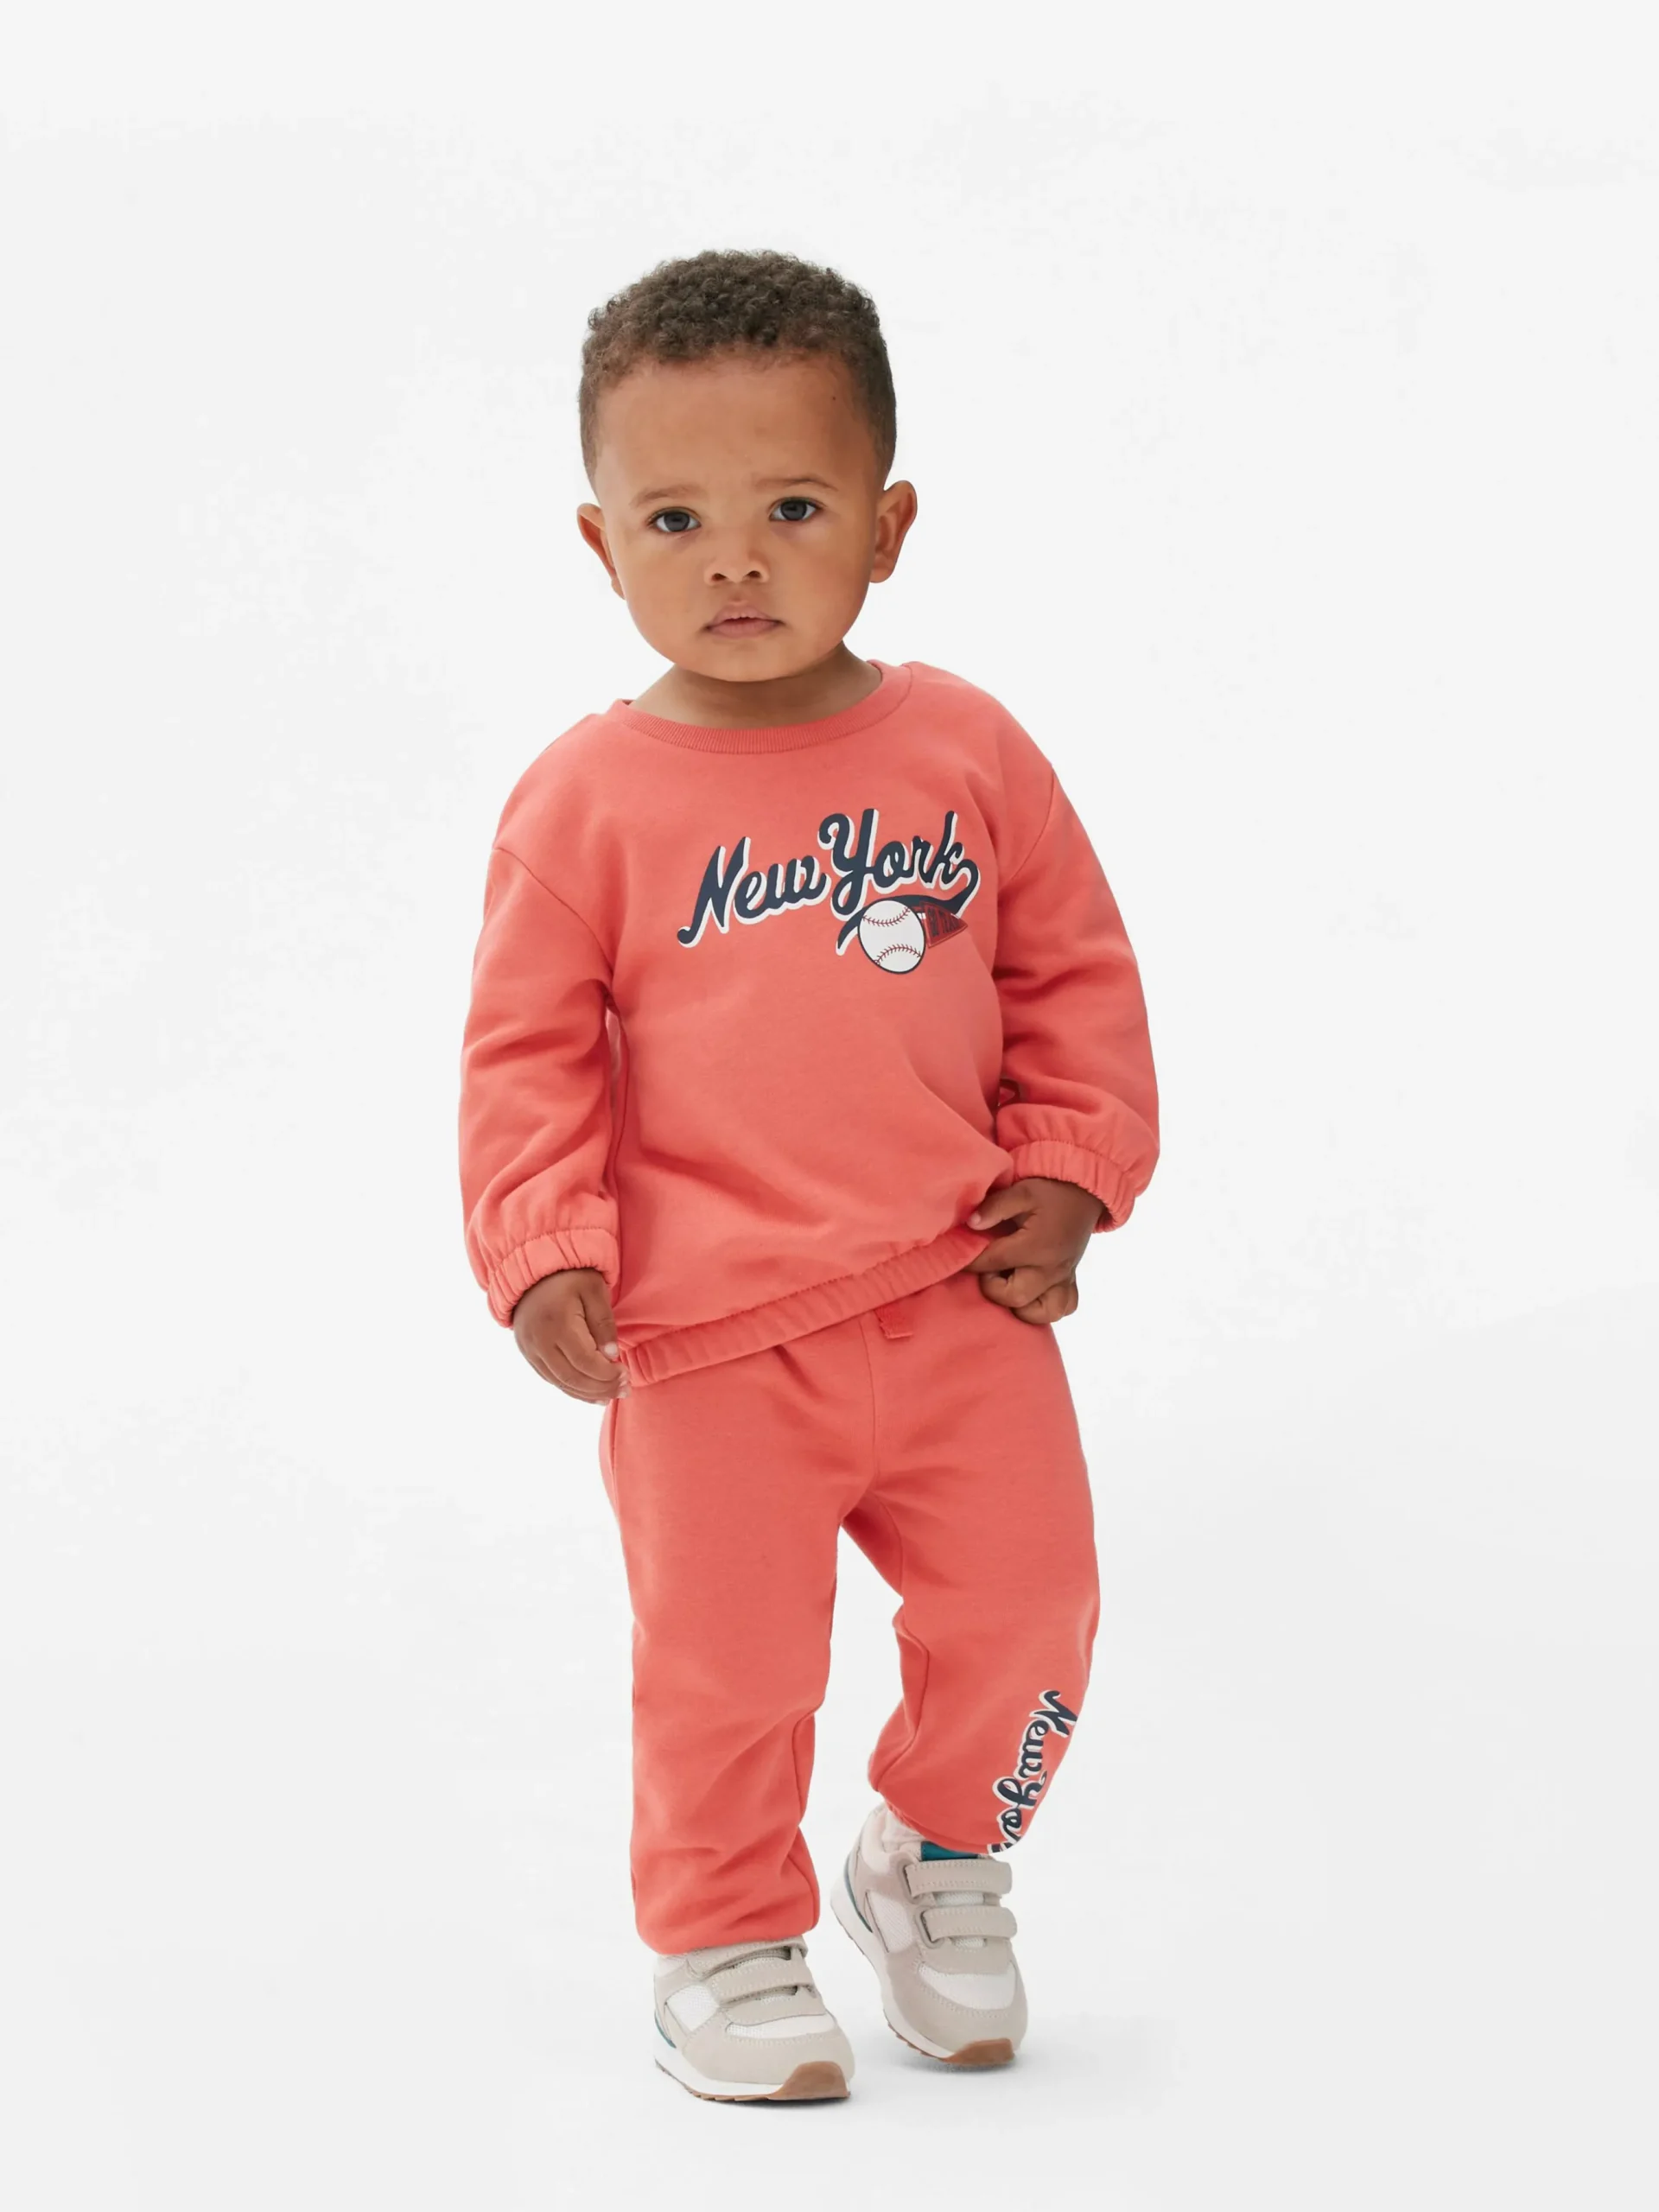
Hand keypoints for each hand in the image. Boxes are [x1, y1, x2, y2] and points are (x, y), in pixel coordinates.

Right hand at [512, 1267, 630, 1401]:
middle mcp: (539, 1341)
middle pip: (572, 1378)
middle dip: (601, 1388)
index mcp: (557, 1324)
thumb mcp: (594, 1290)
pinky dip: (572, 1389)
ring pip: (561, 1382)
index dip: (607, 1375)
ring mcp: (530, 1349)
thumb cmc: (570, 1276)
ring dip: (588, 1394)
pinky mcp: (528, 1353)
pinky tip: (591, 1393)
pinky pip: (551, 1379)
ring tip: (612, 1395)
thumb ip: (604, 1322)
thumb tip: (612, 1356)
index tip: (627, 1375)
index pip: (585, 1362)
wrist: (534, 1270)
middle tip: (625, 1390)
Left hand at [960, 1176, 1104, 1323]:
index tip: (960, 1256)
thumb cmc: (1051, 1191)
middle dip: (993, 1287)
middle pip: (1014, 1296)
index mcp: (1037, 1246)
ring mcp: (1064, 1278)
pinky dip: (1045, 1307)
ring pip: (1040, 1312)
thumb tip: (971, 1224)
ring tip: (1010, 1282)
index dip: (971, 1261)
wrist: (1085, 1192)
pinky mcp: (1071, 1281)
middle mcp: (1051, 1268)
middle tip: (989, 1268)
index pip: (994, 1261)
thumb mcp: (1022, 1191)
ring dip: (1019, 1304)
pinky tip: (1032, 1292)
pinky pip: (1063, 1308)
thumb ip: (995, 1207)